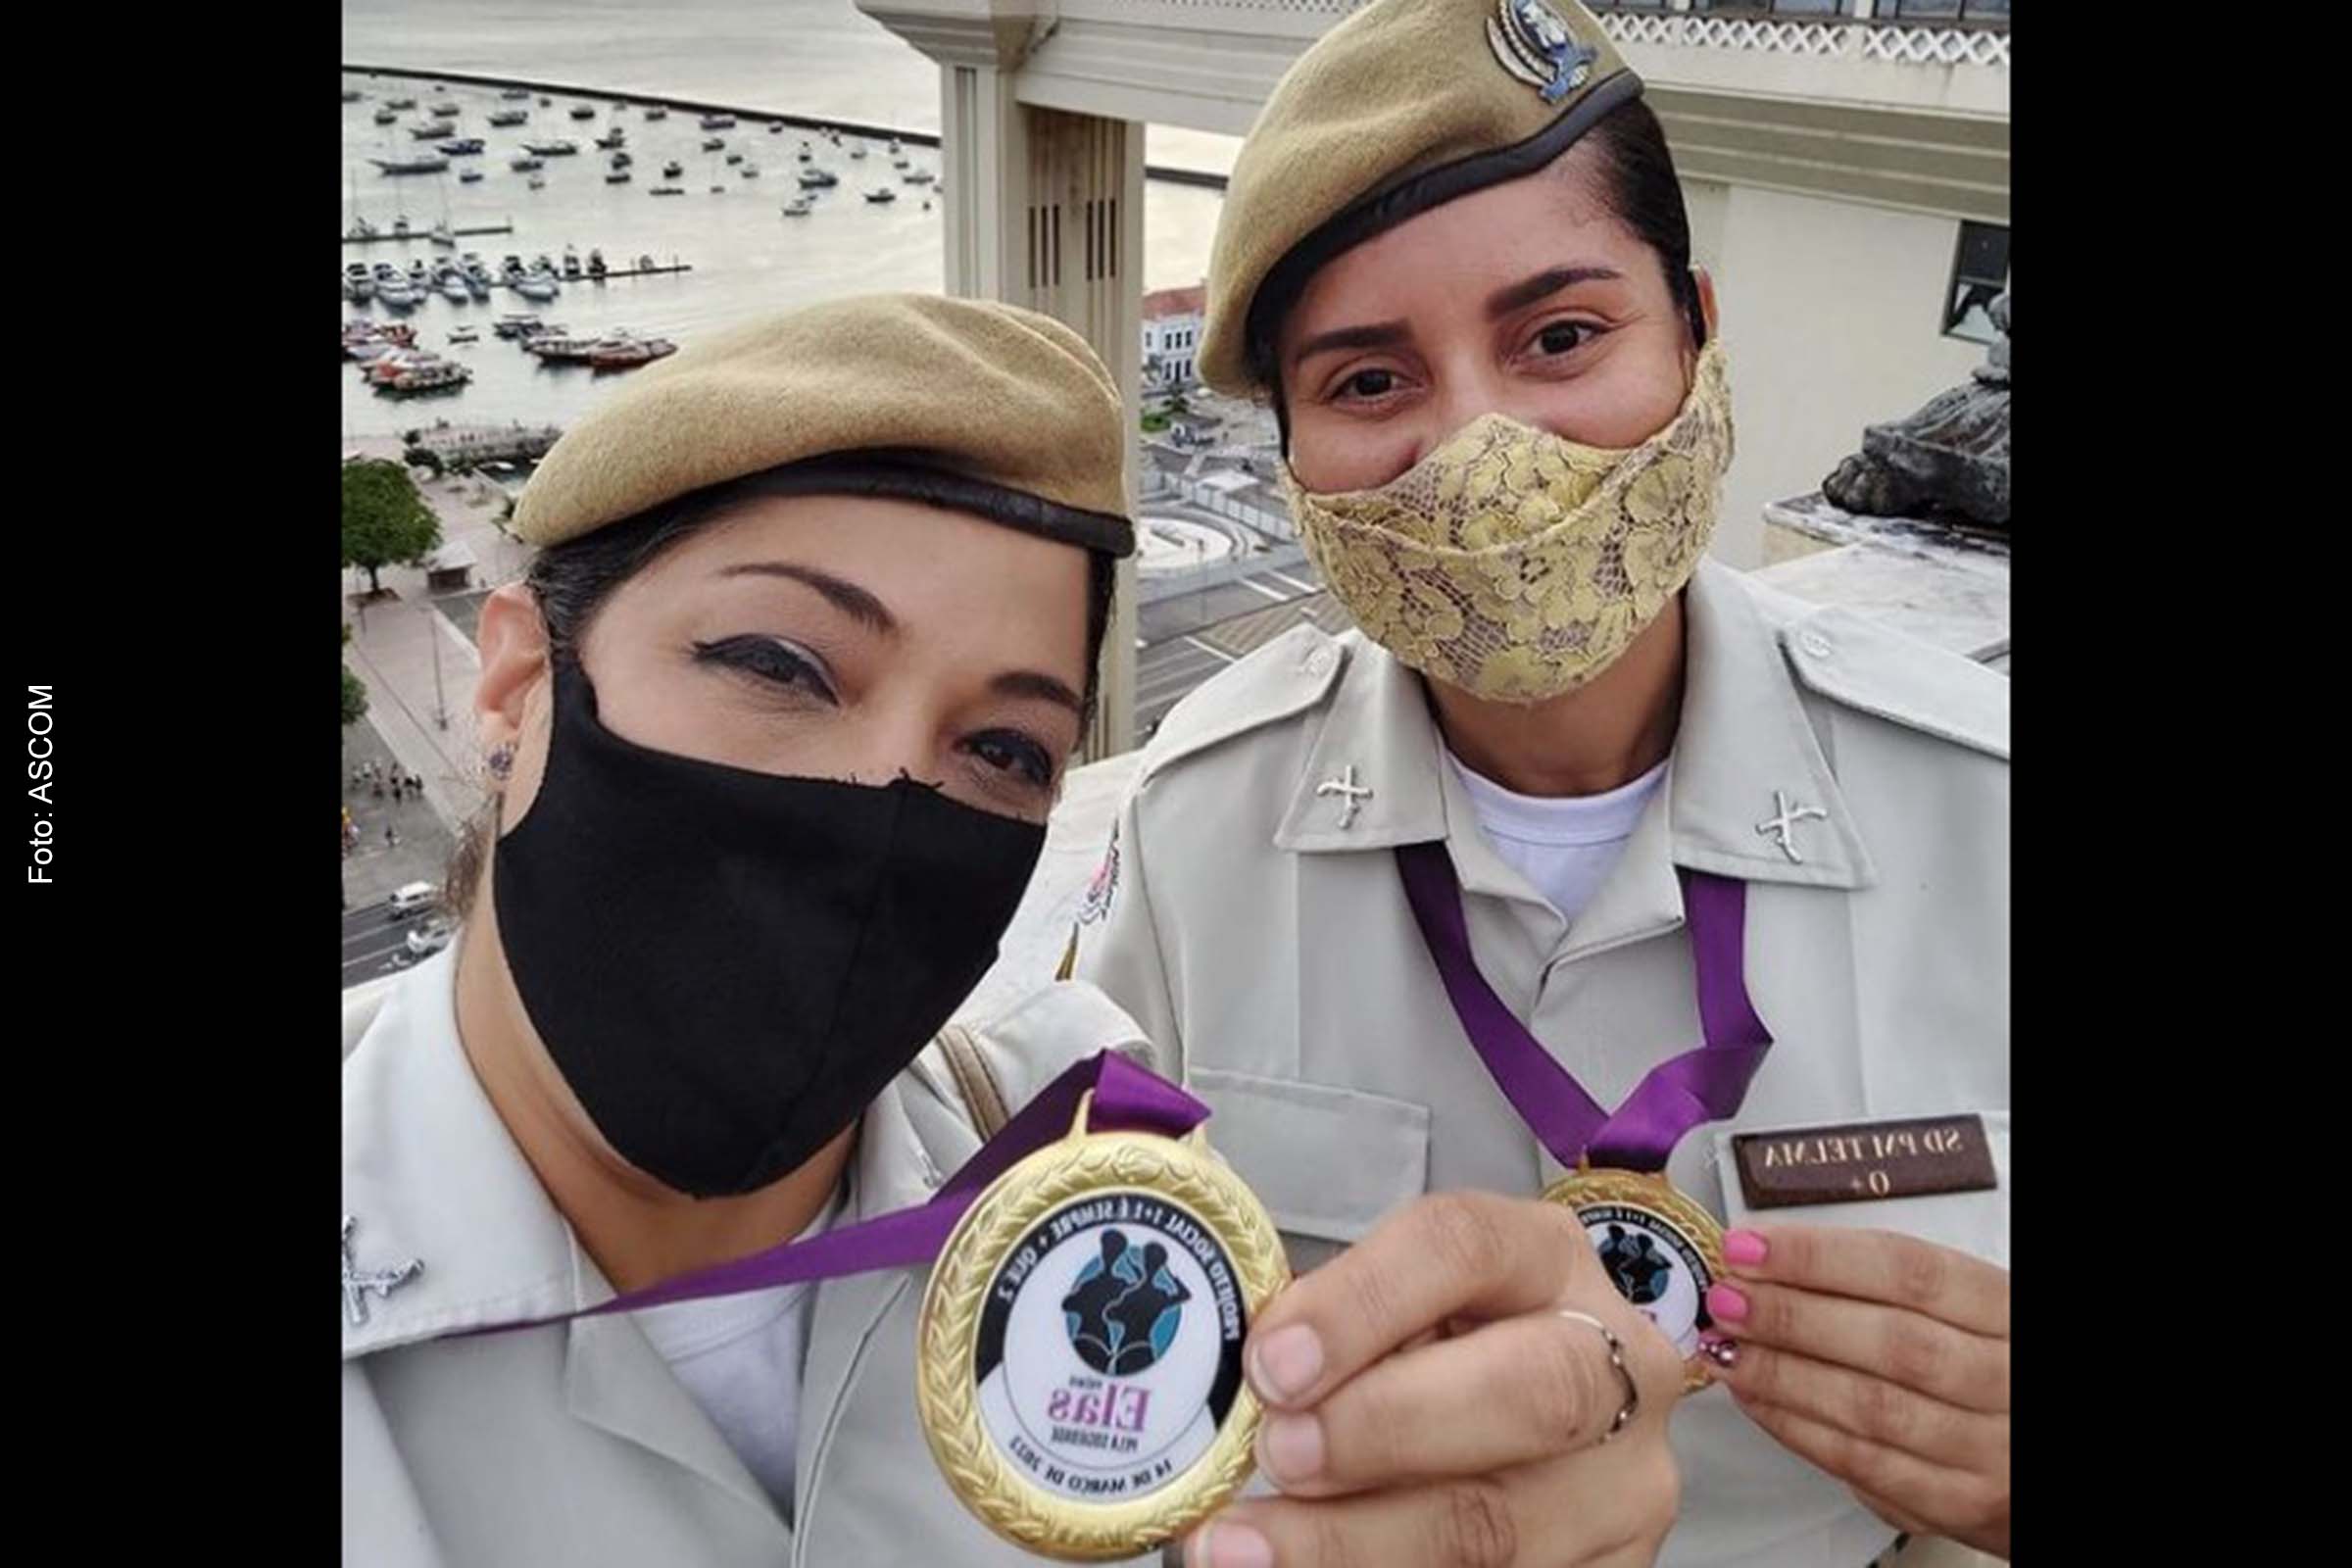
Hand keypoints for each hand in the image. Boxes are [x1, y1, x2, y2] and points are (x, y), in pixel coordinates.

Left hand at [1183, 1192, 1686, 1567]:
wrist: (1529, 1442)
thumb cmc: (1435, 1360)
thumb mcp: (1399, 1321)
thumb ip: (1341, 1335)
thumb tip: (1240, 1385)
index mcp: (1545, 1259)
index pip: (1466, 1246)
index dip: (1365, 1302)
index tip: (1272, 1363)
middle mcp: (1613, 1361)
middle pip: (1527, 1390)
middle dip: (1384, 1428)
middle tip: (1276, 1453)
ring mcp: (1623, 1481)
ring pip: (1501, 1523)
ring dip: (1355, 1543)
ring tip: (1244, 1548)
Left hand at [1702, 1225, 2008, 1557]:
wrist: (2035, 1455)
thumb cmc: (1992, 1365)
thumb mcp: (1969, 1310)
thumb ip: (1890, 1286)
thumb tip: (1776, 1257)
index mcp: (2009, 1311)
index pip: (1911, 1271)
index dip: (1821, 1257)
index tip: (1751, 1245)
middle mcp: (2008, 1378)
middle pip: (1891, 1341)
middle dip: (1793, 1316)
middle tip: (1727, 1297)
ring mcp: (1987, 1449)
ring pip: (1872, 1407)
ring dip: (1783, 1374)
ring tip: (1726, 1347)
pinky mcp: (1957, 1502)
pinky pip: (1864, 1464)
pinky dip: (1797, 1427)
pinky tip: (1755, 1398)